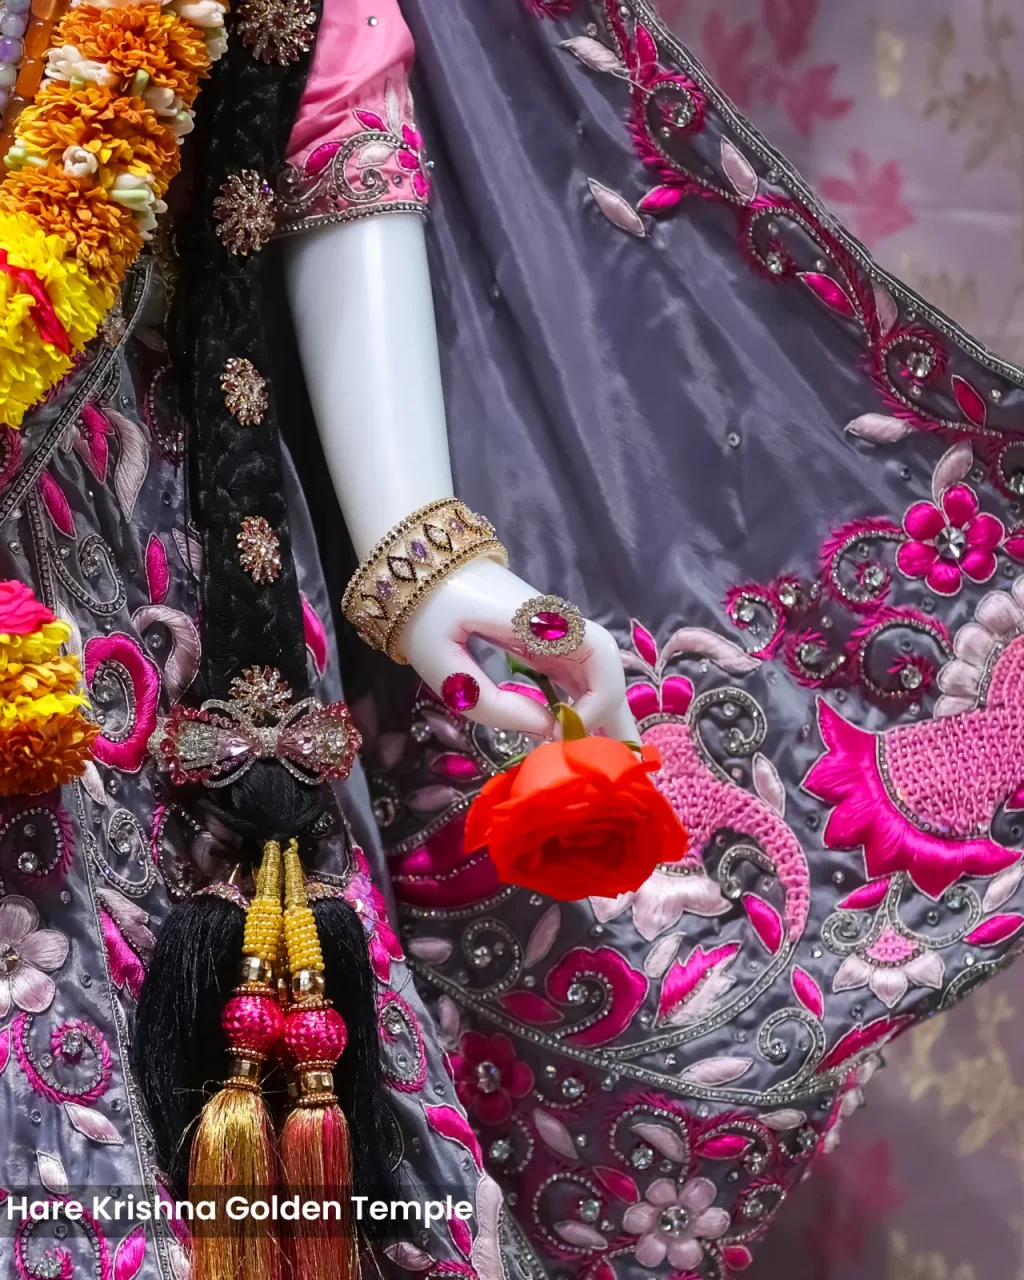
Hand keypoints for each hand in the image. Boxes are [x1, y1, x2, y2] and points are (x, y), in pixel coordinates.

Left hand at [396, 558, 636, 739]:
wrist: (414, 568)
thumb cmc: (424, 612)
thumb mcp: (444, 665)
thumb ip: (492, 704)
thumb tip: (543, 730)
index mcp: (540, 621)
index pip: (600, 661)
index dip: (595, 704)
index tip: (561, 735)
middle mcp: (556, 624)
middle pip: (608, 668)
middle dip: (616, 717)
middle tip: (624, 765)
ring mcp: (550, 631)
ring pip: (595, 672)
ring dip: (603, 713)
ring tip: (611, 757)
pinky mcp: (539, 639)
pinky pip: (573, 672)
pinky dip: (581, 703)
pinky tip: (580, 733)